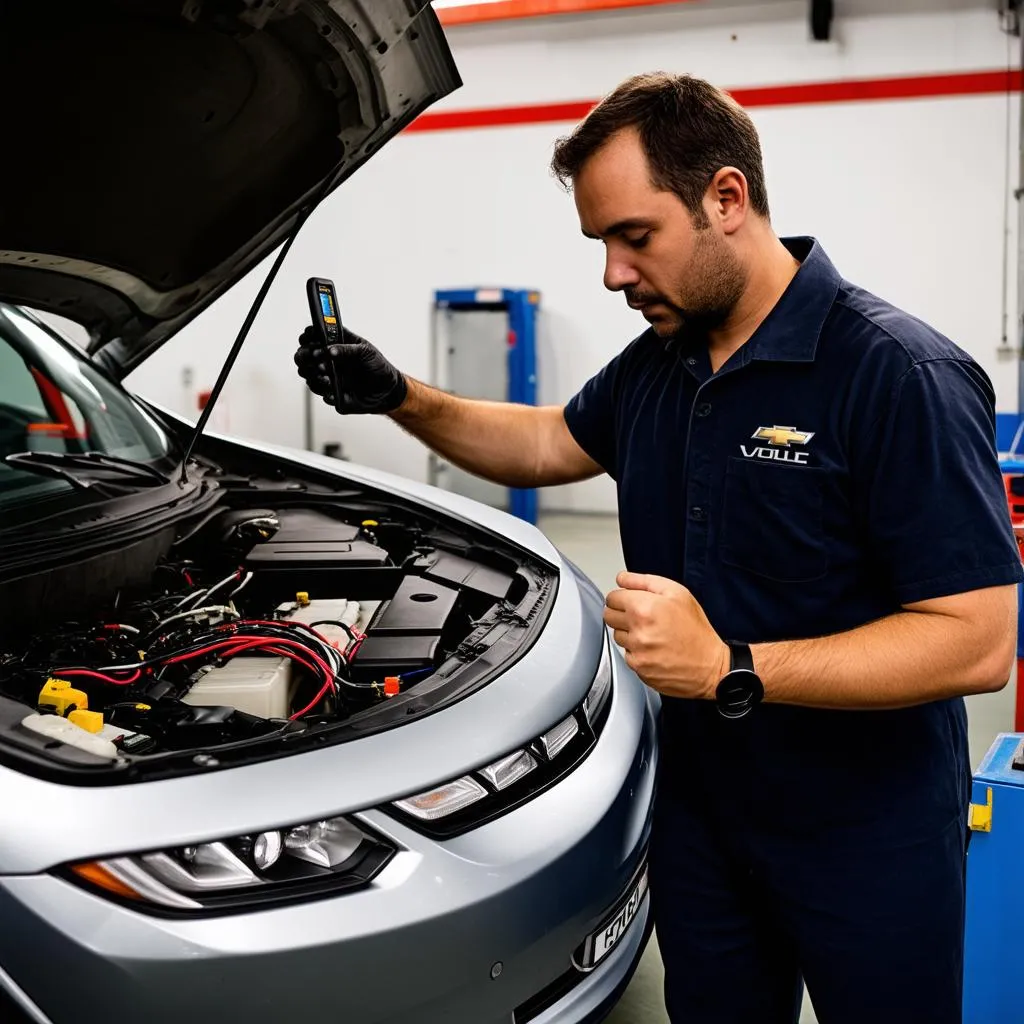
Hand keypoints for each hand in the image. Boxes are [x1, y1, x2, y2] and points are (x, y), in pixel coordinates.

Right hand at [294, 325, 407, 413]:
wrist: (388, 390)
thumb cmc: (377, 366)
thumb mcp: (366, 352)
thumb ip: (347, 349)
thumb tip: (329, 350)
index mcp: (334, 345)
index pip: (312, 337)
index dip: (307, 336)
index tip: (307, 337)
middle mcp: (327, 361)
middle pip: (303, 356)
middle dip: (304, 356)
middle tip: (313, 357)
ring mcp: (328, 378)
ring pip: (308, 375)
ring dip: (313, 374)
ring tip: (326, 375)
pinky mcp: (332, 394)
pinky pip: (322, 394)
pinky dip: (326, 392)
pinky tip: (333, 392)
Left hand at [603, 571, 729, 700]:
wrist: (710, 666)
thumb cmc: (696, 630)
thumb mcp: (677, 593)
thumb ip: (644, 581)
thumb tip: (622, 578)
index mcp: (644, 608)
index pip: (612, 598)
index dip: (622, 597)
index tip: (630, 601)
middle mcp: (637, 631)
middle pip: (609, 616)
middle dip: (622, 613)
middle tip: (641, 617)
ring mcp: (637, 651)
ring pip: (617, 636)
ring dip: (629, 633)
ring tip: (652, 634)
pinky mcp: (638, 668)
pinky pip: (627, 654)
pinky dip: (637, 651)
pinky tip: (654, 648)